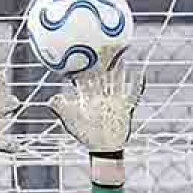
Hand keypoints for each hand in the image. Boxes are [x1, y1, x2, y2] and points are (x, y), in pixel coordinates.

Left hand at [48, 62, 144, 184]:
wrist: (102, 147)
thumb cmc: (85, 134)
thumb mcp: (71, 121)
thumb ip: (62, 109)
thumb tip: (51, 99)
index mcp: (89, 96)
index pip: (87, 77)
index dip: (84, 65)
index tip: (82, 50)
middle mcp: (102, 94)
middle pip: (104, 75)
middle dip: (104, 61)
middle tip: (105, 45)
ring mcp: (115, 99)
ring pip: (118, 80)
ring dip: (120, 69)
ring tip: (123, 55)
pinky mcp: (126, 106)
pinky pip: (133, 93)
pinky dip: (138, 84)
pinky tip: (141, 74)